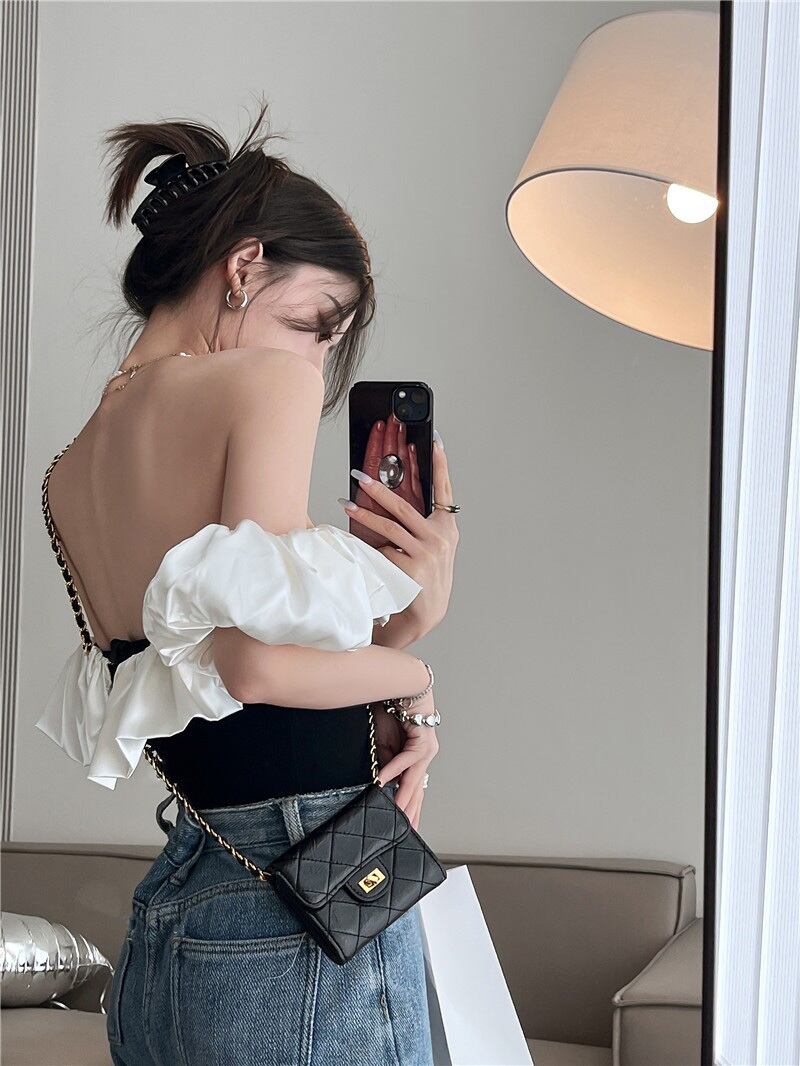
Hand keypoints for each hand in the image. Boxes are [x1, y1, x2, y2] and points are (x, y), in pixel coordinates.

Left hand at [343, 429, 458, 639]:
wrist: (426, 610)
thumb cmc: (424, 574)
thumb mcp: (432, 545)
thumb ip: (422, 522)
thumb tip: (396, 493)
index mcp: (447, 527)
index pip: (443, 489)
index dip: (440, 465)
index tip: (433, 441)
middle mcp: (440, 538)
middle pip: (405, 506)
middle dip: (381, 489)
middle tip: (362, 475)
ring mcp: (426, 554)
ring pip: (389, 527)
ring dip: (364, 514)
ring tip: (346, 504)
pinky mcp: (411, 569)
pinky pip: (383, 550)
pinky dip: (367, 545)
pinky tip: (356, 543)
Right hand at [375, 692, 438, 830]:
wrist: (400, 686)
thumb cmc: (392, 711)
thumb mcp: (384, 742)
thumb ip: (385, 762)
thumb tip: (383, 783)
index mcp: (415, 758)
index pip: (413, 789)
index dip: (410, 807)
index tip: (407, 826)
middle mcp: (424, 756)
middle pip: (417, 790)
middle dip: (411, 812)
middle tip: (406, 832)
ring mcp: (426, 749)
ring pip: (415, 779)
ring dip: (404, 797)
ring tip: (396, 814)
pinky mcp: (423, 740)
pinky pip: (406, 759)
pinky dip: (393, 770)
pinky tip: (383, 782)